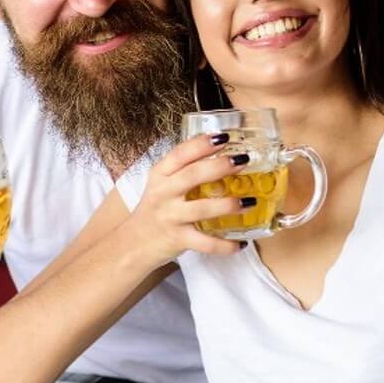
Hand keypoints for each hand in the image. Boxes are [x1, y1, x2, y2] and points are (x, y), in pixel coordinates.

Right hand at [123, 134, 252, 265]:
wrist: (133, 244)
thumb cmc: (156, 209)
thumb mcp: (162, 184)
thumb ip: (184, 170)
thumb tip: (223, 154)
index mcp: (160, 175)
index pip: (180, 154)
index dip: (202, 144)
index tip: (224, 137)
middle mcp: (163, 193)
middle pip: (192, 175)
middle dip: (219, 166)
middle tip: (243, 160)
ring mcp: (170, 217)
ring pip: (201, 209)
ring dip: (228, 205)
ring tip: (250, 201)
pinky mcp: (177, 239)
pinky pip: (205, 243)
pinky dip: (225, 245)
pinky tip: (241, 243)